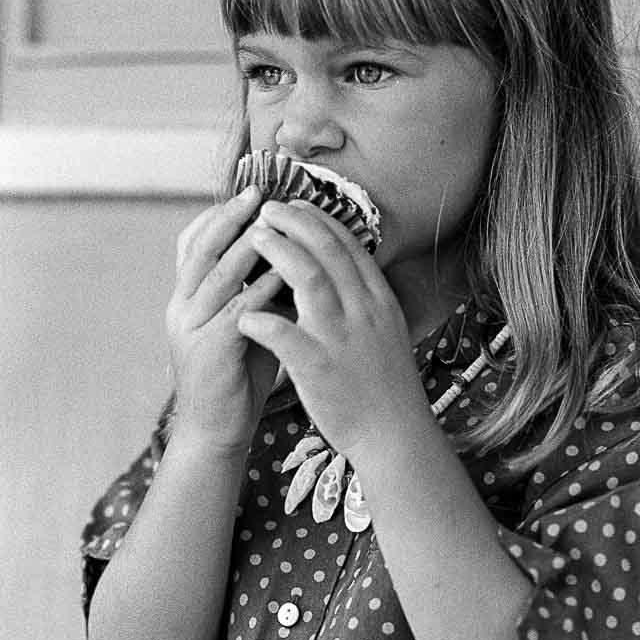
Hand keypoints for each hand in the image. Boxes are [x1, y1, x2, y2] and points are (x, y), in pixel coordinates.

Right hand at [166, 186, 285, 452]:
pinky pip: (237, 310)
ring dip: (248, 244)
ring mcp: (190, 328)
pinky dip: (262, 288)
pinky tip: (287, 274)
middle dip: (230, 217)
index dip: (220, 214)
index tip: (252, 191)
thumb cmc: (238, 375)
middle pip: (201, 248)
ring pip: (217, 274)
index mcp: (186, 297)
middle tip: (260, 193)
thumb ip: (255, 288)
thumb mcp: (244, 322)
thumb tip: (288, 251)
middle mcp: (181, 307)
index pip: (194, 241)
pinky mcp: (208, 352)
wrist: (216, 431)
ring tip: (276, 222)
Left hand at [236, 199, 429, 460]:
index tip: (295, 204)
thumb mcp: (386, 332)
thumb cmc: (385, 387)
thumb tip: (342, 271)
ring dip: (278, 251)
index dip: (318, 219)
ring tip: (255, 238)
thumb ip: (364, 300)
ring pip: (308, 278)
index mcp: (379, 300)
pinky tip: (244, 314)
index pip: (348, 245)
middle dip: (294, 222)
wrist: (396, 435)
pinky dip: (261, 319)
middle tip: (266, 209)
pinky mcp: (319, 368)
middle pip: (327, 249)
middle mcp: (364, 311)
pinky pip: (284, 334)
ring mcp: (342, 337)